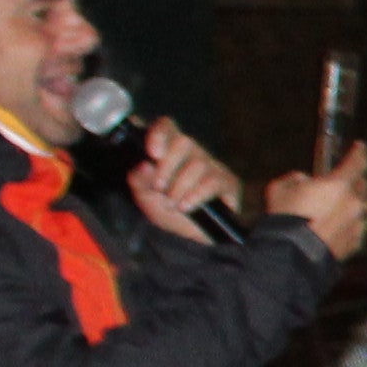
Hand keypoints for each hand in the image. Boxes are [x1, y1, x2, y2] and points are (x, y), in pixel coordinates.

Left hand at [128, 116, 242, 229]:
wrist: (191, 239)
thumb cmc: (168, 213)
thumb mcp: (145, 199)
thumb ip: (139, 181)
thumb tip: (144, 165)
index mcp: (170, 151)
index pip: (167, 127)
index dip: (160, 133)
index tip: (152, 153)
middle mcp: (192, 154)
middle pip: (184, 141)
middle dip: (168, 166)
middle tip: (159, 187)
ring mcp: (211, 167)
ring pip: (197, 164)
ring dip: (180, 187)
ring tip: (173, 203)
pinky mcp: (227, 182)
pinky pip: (212, 182)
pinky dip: (196, 196)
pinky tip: (187, 206)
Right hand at [262, 143, 366, 264]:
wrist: (292, 256)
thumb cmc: (285, 219)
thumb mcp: (279, 189)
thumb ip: (294, 179)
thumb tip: (304, 179)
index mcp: (338, 184)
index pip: (357, 162)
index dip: (360, 152)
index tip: (361, 147)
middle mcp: (353, 202)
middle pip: (362, 186)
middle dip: (353, 182)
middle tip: (339, 185)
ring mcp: (357, 223)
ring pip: (361, 209)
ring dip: (352, 205)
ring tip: (335, 209)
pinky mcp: (355, 242)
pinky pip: (356, 228)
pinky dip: (348, 225)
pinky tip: (332, 229)